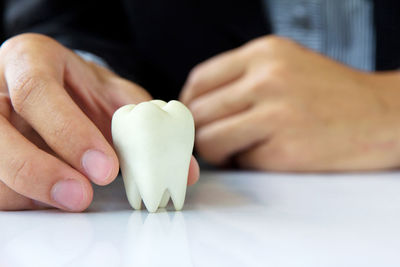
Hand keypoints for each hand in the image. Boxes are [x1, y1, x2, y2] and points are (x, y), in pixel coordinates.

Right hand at [0, 33, 198, 210]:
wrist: (60, 87)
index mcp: (30, 60)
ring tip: (74, 198)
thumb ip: (146, 124)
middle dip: (38, 171)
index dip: (68, 132)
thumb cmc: (84, 89)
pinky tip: (55, 199)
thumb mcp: (115, 95)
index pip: (37, 91)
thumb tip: (185, 169)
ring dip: (32, 192)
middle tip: (82, 196)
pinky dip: (27, 199)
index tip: (104, 168)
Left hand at [181, 35, 399, 171]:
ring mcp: (276, 114)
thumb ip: (242, 78)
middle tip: (215, 139)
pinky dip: (244, 162)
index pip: (199, 80)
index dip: (189, 104)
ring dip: (216, 151)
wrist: (382, 116)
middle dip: (200, 131)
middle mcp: (267, 79)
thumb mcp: (286, 64)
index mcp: (264, 54)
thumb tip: (198, 105)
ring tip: (238, 149)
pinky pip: (239, 161)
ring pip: (210, 140)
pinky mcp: (284, 150)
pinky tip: (264, 155)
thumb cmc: (332, 93)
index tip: (195, 118)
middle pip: (198, 112)